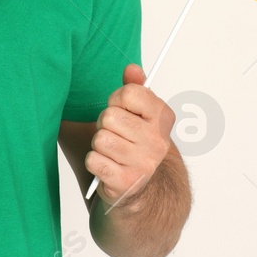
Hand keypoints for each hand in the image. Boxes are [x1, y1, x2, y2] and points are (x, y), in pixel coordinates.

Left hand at [86, 63, 173, 207]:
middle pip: (109, 117)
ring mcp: (143, 163)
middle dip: (105, 125)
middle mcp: (157, 141)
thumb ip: (135, 88)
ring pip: (100, 139)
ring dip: (99, 145)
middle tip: (116, 135)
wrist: (144, 188)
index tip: (123, 111)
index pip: (129, 93)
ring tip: (112, 152)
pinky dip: (95, 163)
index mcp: (163, 118)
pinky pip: (93, 160)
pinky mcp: (125, 182)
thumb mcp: (140, 113)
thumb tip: (132, 68)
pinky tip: (107, 166)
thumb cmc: (136, 143)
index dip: (117, 100)